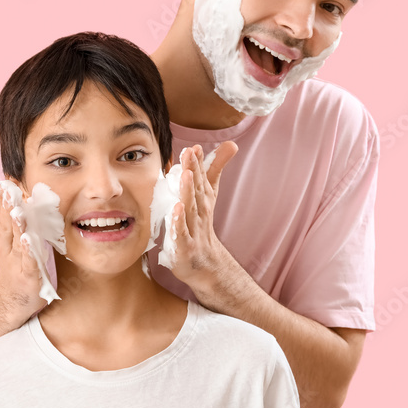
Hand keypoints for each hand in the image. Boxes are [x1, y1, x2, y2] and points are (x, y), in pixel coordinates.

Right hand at [0, 173, 45, 317]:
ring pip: (16, 241)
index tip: (5, 179)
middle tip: (9, 189)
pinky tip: (30, 240)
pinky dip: (29, 251)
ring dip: (17, 226)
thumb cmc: (9, 255)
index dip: (1, 196)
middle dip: (6, 207)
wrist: (12, 296)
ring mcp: (16, 260)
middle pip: (5, 224)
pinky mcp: (29, 275)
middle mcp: (5, 245)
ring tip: (18, 211)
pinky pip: (29, 262)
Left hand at [169, 141, 238, 293]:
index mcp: (202, 198)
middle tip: (190, 152)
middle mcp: (199, 211)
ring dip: (188, 191)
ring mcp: (192, 228)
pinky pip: (180, 232)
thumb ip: (214, 169)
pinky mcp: (184, 245)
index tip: (194, 146)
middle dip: (193, 170)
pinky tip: (176, 209)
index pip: (200, 177)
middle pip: (195, 188)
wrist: (205, 263)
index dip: (198, 162)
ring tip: (186, 174)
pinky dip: (178, 221)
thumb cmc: (201, 224)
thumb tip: (231, 144)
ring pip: (189, 207)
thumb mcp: (208, 195)